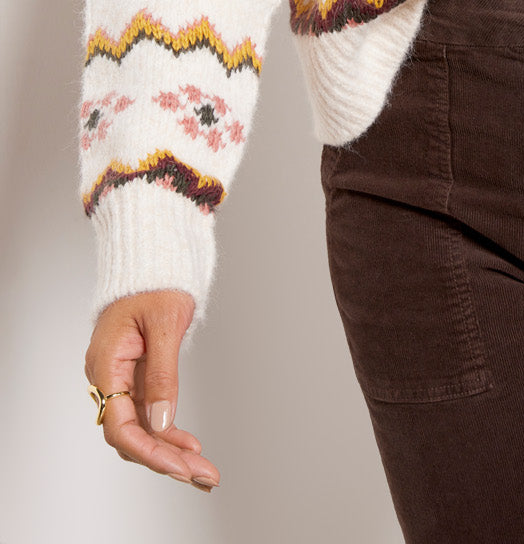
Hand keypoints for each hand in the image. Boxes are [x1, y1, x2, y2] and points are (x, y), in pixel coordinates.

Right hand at [84, 289, 219, 489]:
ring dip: (172, 452)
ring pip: (142, 430)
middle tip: (205, 476)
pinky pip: (149, 415)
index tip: (181, 467)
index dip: (150, 452)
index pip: (120, 425)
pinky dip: (170, 433)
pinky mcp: (136, 378)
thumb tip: (163, 421)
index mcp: (106, 364)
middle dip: (167, 460)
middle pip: (131, 435)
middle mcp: (108, 378)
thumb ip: (162, 374)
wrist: (153, 259)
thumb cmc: (156, 281)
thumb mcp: (165, 324)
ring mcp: (121, 380)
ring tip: (205, 471)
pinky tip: (192, 447)